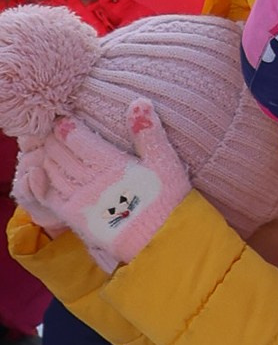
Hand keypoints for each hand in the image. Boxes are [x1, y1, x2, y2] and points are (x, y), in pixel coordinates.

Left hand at [23, 101, 187, 262]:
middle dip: (54, 139)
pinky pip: (50, 198)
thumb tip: (138, 102)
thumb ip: (149, 133)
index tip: (62, 118)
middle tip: (50, 130)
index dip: (67, 126)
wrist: (162, 242)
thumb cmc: (168, 200)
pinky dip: (42, 184)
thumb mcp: (165, 162)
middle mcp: (91, 181)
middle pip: (61, 153)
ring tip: (47, 148)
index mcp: (112, 164)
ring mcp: (81, 200)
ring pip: (54, 172)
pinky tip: (41, 174)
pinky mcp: (76, 218)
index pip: (78, 139)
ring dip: (48, 157)